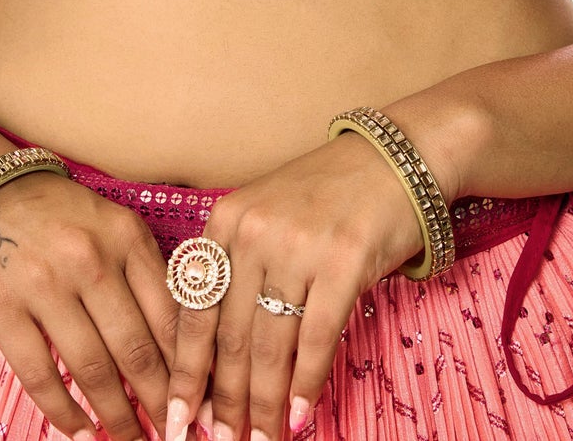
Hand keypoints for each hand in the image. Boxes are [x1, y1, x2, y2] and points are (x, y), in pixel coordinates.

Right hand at [0, 168, 180, 440]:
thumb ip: (143, 275)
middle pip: (136, 350)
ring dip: (117, 418)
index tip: (201, 405)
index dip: (190, 369)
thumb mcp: (109, 225)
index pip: (171, 315)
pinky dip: (64, 414)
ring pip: (92, 369)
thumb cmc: (54, 215)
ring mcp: (44, 284)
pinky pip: (40, 375)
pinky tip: (81, 434)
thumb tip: (180, 350)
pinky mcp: (2, 308)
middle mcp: (89, 258)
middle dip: (160, 404)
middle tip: (175, 437)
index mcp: (125, 236)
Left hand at [164, 128, 450, 440]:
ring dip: (264, 405)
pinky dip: (306, 384)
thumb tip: (218, 361)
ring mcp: (298, 245)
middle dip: (224, 401)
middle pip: (229, 336)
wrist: (394, 159)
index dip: (186, 372)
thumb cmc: (327, 197)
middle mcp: (254, 231)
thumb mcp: (267, 218)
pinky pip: (316, 337)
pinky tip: (300, 417)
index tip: (177, 417)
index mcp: (225, 221)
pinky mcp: (343, 260)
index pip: (194, 310)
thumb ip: (240, 274)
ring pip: (270, 345)